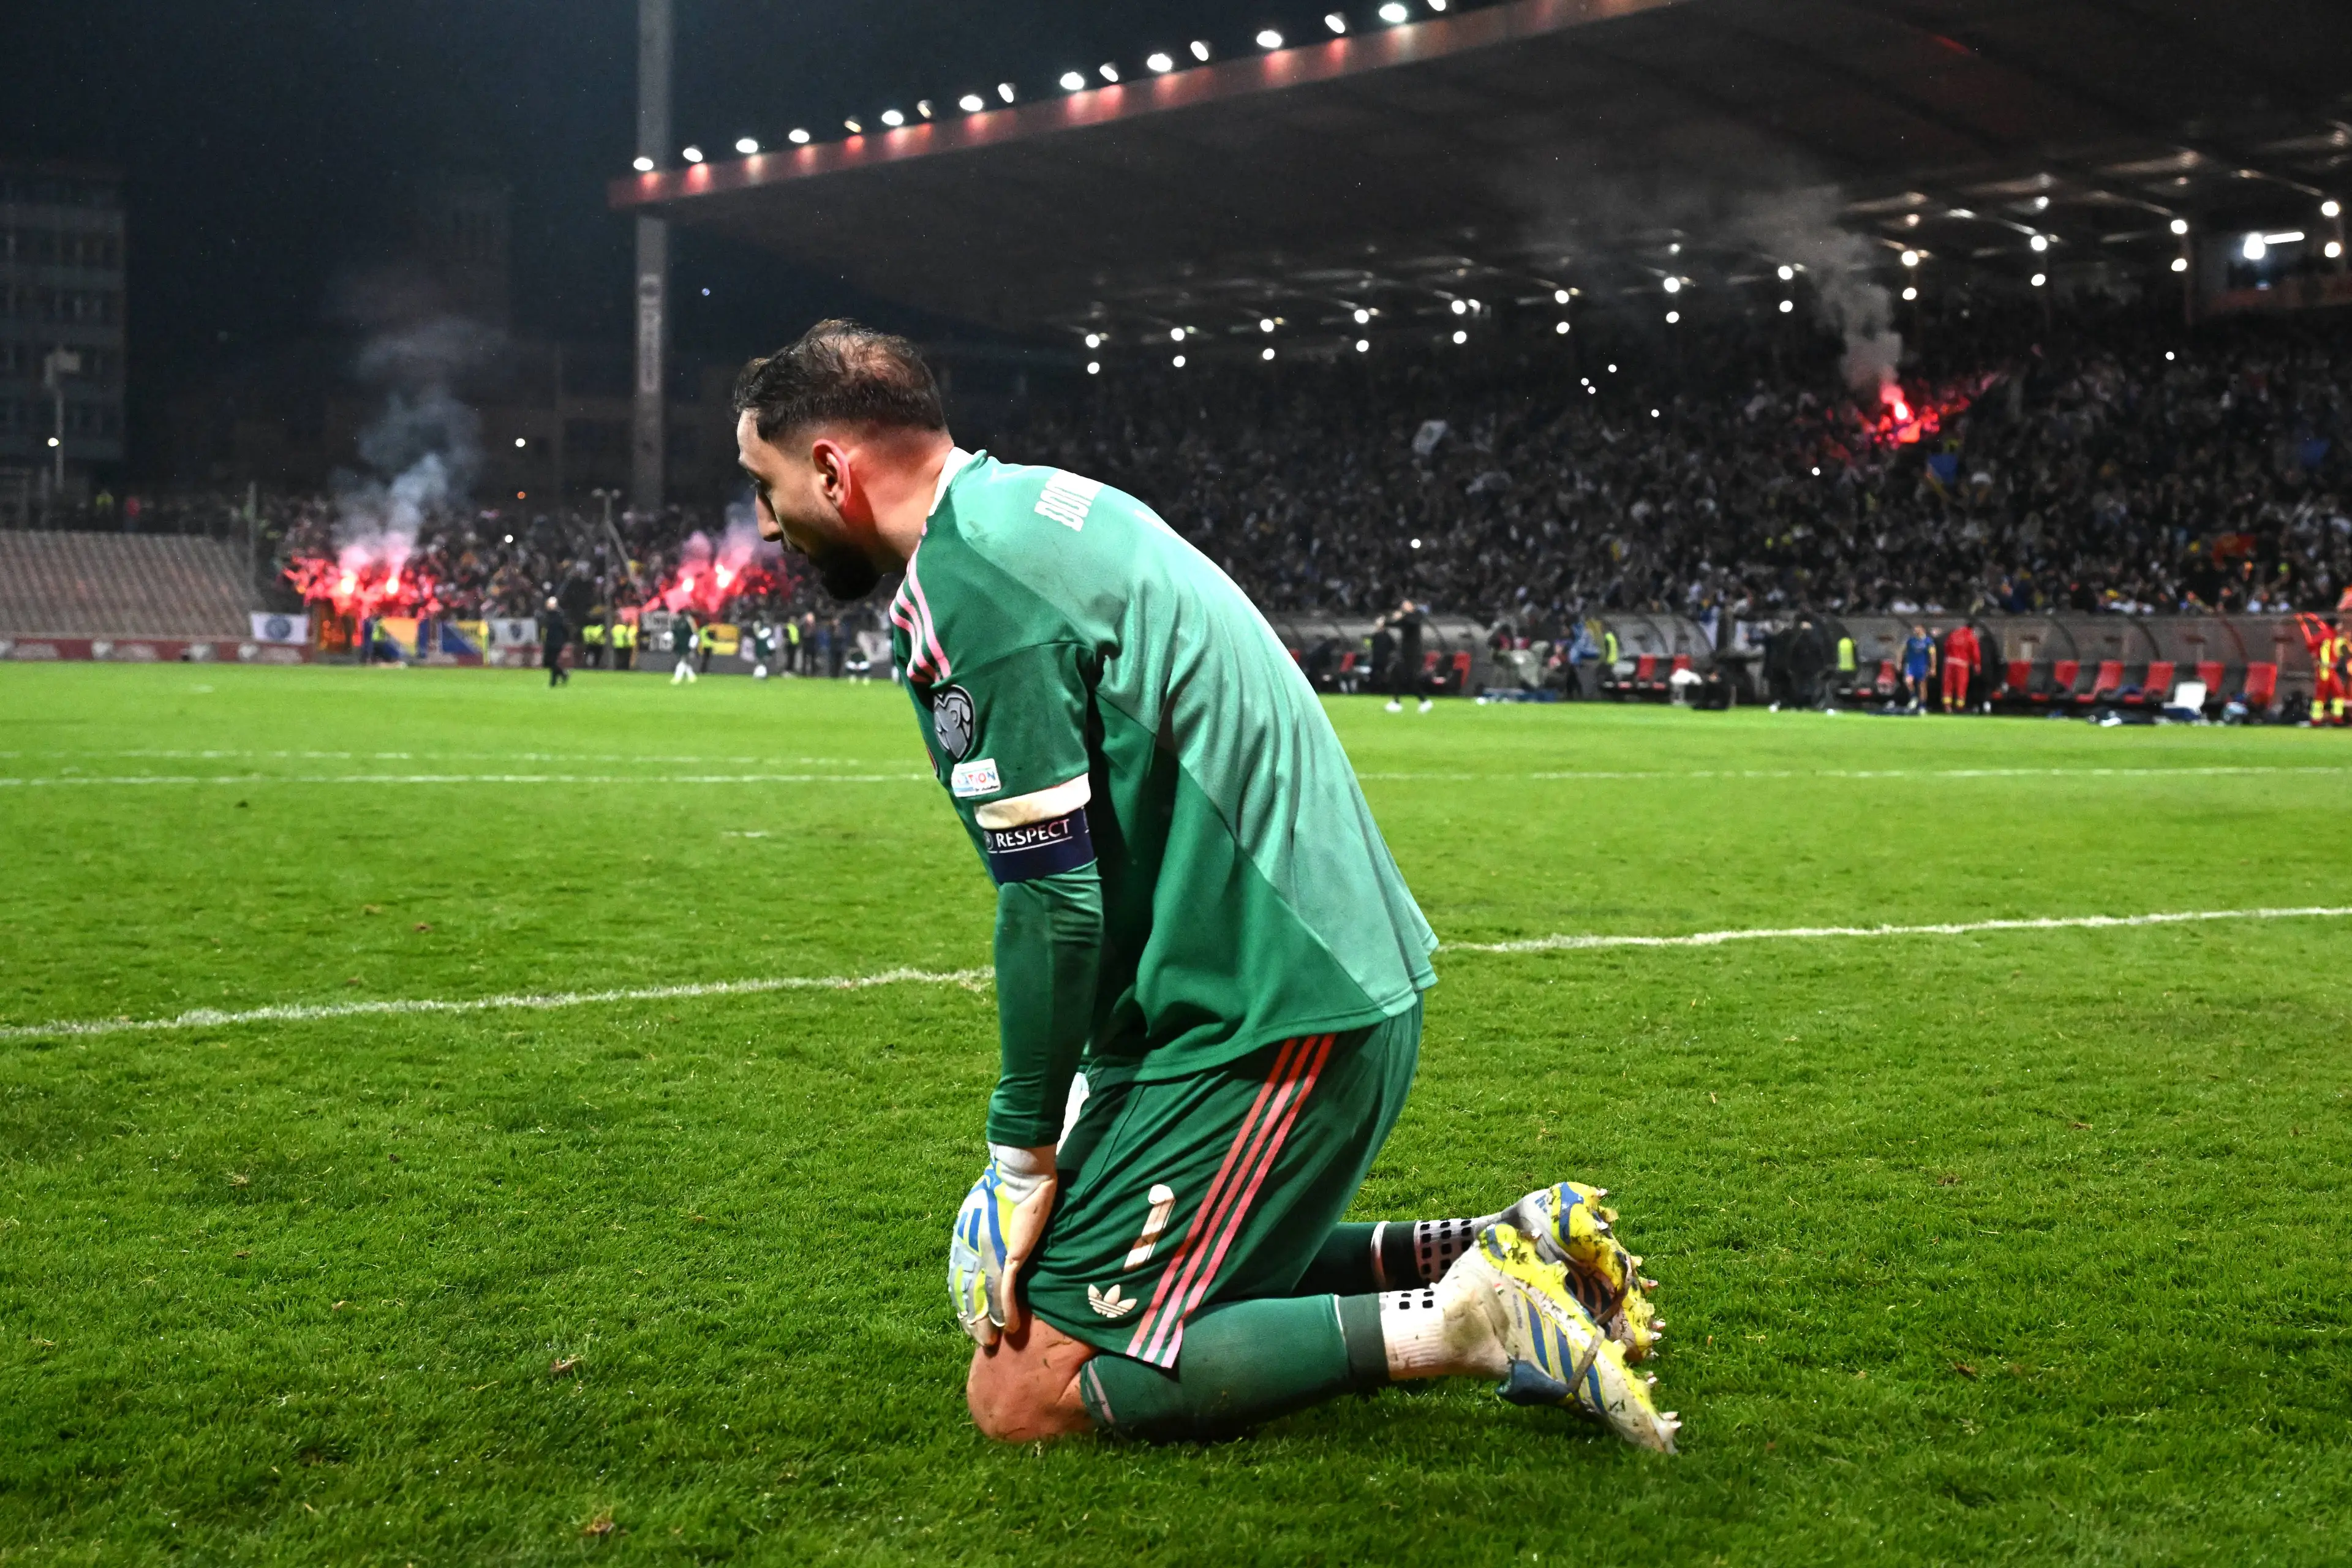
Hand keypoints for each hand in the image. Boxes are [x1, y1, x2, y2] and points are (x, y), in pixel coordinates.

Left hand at [947, 1144, 1057, 1347]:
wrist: (1018, 1174)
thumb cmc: (1004, 1185)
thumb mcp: (984, 1210)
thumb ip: (981, 1228)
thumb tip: (984, 1237)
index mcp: (964, 1242)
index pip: (959, 1280)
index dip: (963, 1302)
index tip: (967, 1319)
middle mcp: (971, 1253)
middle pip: (967, 1295)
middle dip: (972, 1320)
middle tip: (978, 1341)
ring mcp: (989, 1257)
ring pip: (984, 1300)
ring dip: (987, 1324)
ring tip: (990, 1343)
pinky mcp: (1010, 1258)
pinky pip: (1006, 1293)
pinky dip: (1008, 1313)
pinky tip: (1010, 1328)